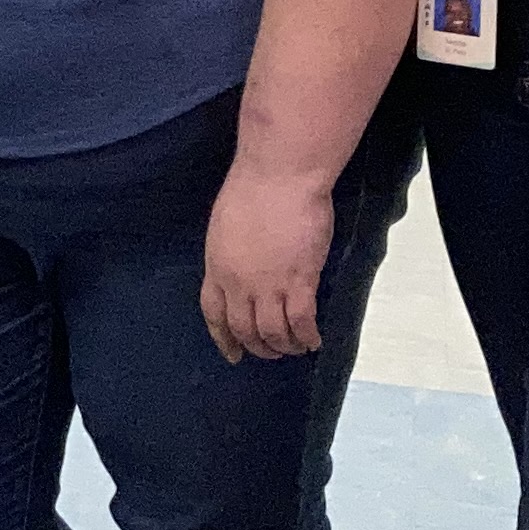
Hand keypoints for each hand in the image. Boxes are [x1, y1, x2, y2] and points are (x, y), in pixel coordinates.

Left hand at [201, 162, 335, 364]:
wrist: (278, 175)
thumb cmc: (253, 188)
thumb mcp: (225, 225)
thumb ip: (231, 254)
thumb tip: (242, 270)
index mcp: (217, 266)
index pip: (214, 313)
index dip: (224, 338)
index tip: (232, 354)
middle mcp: (239, 283)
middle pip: (245, 329)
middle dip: (259, 347)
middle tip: (272, 352)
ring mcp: (269, 284)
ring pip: (273, 332)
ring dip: (284, 346)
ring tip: (295, 348)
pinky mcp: (300, 280)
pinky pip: (302, 321)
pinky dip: (307, 336)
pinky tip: (314, 341)